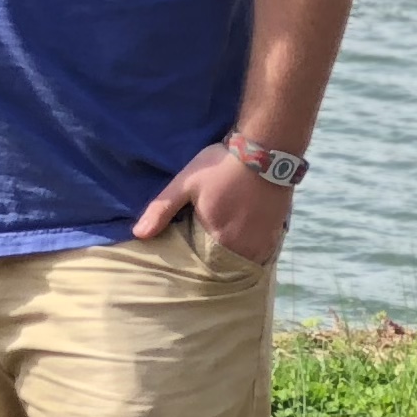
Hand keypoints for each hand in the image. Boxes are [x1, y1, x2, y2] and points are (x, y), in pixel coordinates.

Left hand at [132, 139, 291, 265]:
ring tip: (222, 251)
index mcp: (219, 238)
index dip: (194, 262)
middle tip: (203, 257)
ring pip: (245, 260)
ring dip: (234, 259)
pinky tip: (243, 242)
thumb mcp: (185, 184)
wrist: (266, 151)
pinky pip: (263, 252)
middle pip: (225, 264)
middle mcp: (244, 246)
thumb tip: (138, 235)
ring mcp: (264, 240)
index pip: (202, 265)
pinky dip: (252, 251)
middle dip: (214, 264)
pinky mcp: (277, 231)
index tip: (186, 257)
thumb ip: (161, 210)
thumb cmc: (221, 166)